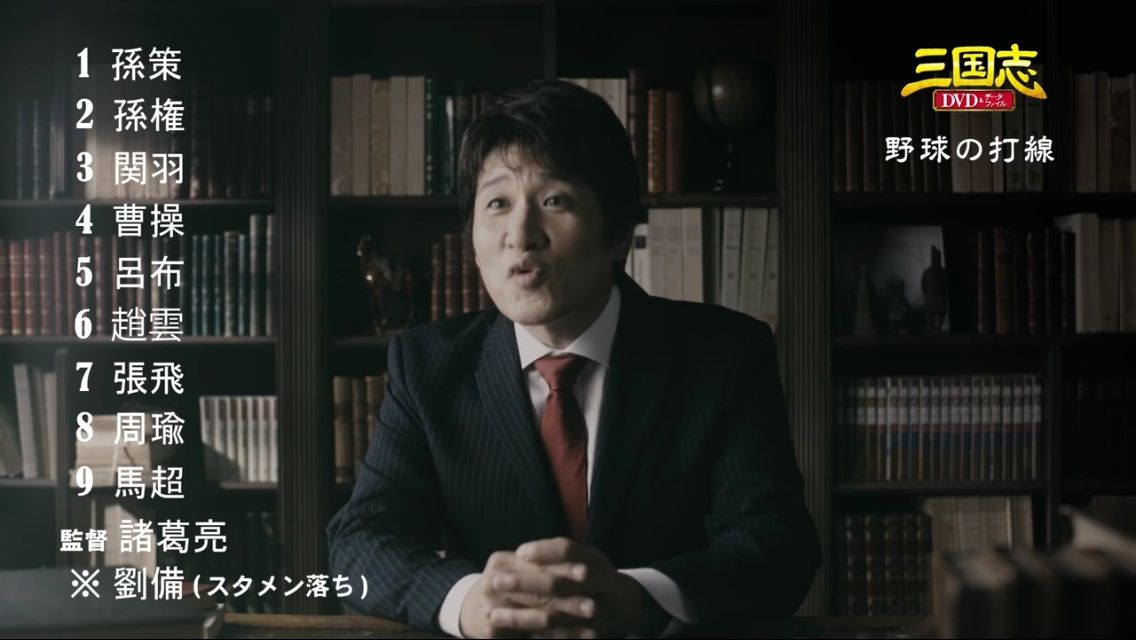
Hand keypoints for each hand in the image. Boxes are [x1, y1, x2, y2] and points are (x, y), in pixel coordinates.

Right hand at [458, 550, 595, 638]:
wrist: (473, 611)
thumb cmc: (506, 586)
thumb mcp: (517, 569)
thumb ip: (542, 563)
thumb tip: (584, 565)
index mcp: (502, 562)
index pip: (537, 564)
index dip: (563, 568)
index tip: (587, 572)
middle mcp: (494, 583)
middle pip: (538, 591)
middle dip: (569, 599)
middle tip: (594, 605)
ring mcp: (492, 608)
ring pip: (539, 617)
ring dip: (569, 622)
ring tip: (592, 624)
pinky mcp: (494, 630)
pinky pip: (534, 636)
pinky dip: (562, 637)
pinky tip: (584, 636)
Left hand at [496, 537, 659, 638]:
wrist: (630, 607)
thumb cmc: (598, 577)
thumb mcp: (587, 559)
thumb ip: (560, 555)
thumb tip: (521, 554)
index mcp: (598, 562)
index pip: (569, 550)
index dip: (544, 551)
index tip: (518, 552)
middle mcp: (601, 587)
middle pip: (558, 583)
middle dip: (524, 583)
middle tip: (494, 581)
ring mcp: (599, 615)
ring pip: (554, 616)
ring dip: (521, 617)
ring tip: (493, 614)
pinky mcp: (591, 637)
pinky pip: (559, 637)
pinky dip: (534, 635)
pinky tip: (512, 633)